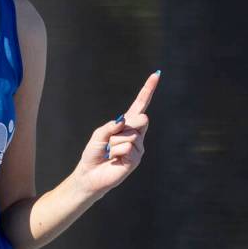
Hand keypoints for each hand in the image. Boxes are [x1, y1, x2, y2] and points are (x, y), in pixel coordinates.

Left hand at [73, 70, 160, 198]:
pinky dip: (116, 152)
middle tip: (113, 139)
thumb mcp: (99, 134)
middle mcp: (136, 134)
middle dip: (128, 125)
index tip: (156, 74)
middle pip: (143, 118)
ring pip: (131, 135)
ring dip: (115, 142)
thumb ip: (111, 125)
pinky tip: (115, 159)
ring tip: (110, 152)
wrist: (90, 174)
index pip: (140, 104)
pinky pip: (128, 147)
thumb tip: (123, 120)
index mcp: (127, 124)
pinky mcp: (136, 159)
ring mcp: (138, 147)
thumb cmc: (94, 153)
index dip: (148, 90)